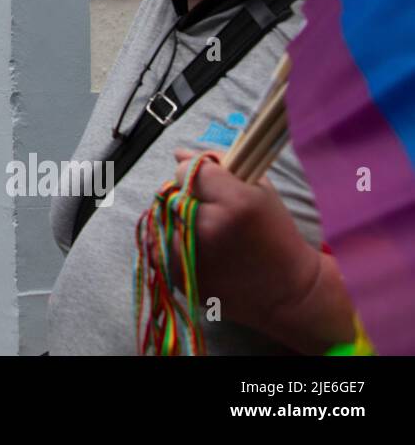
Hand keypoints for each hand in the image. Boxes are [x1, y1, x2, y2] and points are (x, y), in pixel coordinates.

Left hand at [170, 149, 320, 330]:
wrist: (286, 292)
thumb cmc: (274, 235)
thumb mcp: (260, 190)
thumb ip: (219, 165)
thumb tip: (179, 153)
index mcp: (235, 203)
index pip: (189, 170)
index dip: (198, 173)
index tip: (212, 184)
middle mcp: (208, 227)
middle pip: (173, 193)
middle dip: (188, 196)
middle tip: (212, 212)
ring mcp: (190, 254)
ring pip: (162, 217)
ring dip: (179, 219)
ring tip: (209, 233)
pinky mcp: (178, 275)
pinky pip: (159, 243)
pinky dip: (174, 241)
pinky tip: (201, 249)